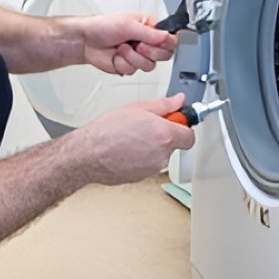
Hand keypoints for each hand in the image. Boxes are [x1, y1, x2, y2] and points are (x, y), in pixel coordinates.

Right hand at [73, 93, 193, 184]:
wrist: (88, 155)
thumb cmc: (106, 131)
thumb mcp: (136, 108)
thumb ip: (163, 105)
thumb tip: (178, 101)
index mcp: (164, 135)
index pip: (190, 135)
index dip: (182, 126)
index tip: (174, 121)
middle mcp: (162, 155)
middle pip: (174, 145)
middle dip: (164, 135)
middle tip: (146, 126)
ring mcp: (152, 168)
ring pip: (160, 155)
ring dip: (151, 146)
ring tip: (131, 137)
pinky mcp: (143, 177)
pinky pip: (149, 164)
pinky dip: (142, 157)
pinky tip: (127, 149)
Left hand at [80, 13, 176, 75]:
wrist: (85, 41)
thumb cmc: (103, 26)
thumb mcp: (129, 25)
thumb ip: (150, 33)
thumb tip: (168, 36)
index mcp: (150, 28)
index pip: (169, 39)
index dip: (165, 44)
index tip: (156, 42)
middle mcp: (146, 42)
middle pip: (163, 55)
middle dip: (149, 52)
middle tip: (138, 45)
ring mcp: (138, 56)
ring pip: (149, 66)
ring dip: (133, 58)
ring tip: (122, 48)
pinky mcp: (129, 66)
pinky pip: (134, 71)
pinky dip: (123, 64)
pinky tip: (116, 56)